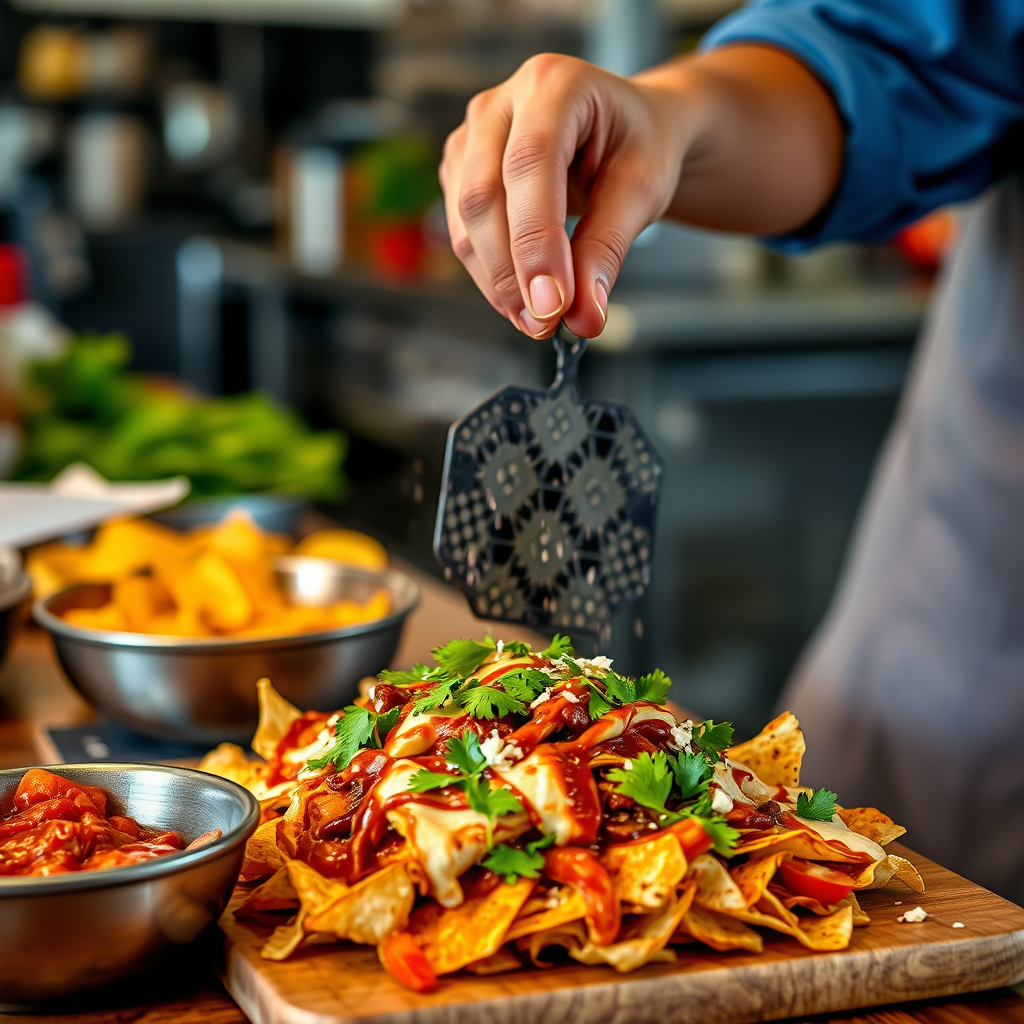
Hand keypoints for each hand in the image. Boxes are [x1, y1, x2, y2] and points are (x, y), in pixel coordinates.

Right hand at [439, 48, 842, 340]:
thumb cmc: (639, 145)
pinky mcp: (461, 170)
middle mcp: (501, 104)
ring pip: (465, 221)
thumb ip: (608, 251)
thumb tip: (583, 315)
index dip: (535, 242)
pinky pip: (462, 231)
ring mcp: (472, 136)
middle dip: (512, 273)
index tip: (553, 305)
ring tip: (539, 320)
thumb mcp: (642, 191)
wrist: (627, 131)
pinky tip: (523, 296)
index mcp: (554, 85)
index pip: (529, 166)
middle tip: (546, 324)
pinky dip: (490, 274)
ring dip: (497, 282)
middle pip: (484, 196)